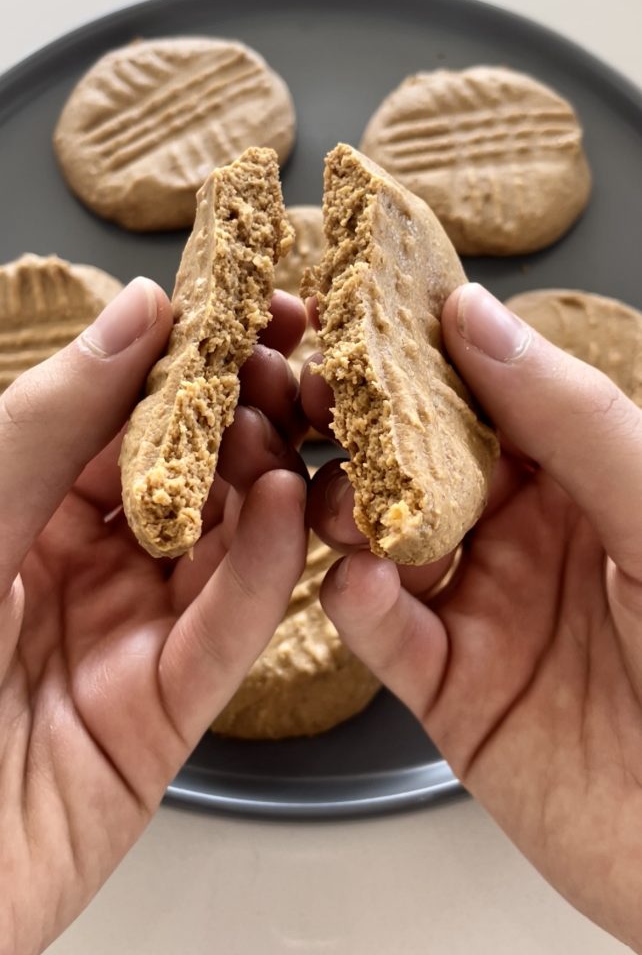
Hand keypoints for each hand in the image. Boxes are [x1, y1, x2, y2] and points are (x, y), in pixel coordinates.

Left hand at [0, 278, 307, 954]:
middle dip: (245, 417)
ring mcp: (129, 636)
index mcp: (25, 510)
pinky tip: (293, 509)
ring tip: (297, 426)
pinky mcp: (164, 711)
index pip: (124, 419)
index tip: (250, 310)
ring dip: (267, 482)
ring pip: (222, 546)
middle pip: (188, 477)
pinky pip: (225, 629)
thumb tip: (140, 312)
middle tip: (293, 369)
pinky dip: (266, 567)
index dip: (188, 361)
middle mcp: (84, 566)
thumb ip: (51, 418)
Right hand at [303, 283, 641, 951]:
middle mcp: (521, 531)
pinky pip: (388, 634)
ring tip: (337, 504)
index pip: (482, 393)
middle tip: (310, 399)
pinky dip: (361, 603)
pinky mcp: (452, 688)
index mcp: (578, 473)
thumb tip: (475, 316)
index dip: (423, 353)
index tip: (359, 313)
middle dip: (360, 428)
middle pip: (417, 460)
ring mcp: (483, 606)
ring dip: (346, 511)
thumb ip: (573, 417)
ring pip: (384, 538)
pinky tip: (360, 583)